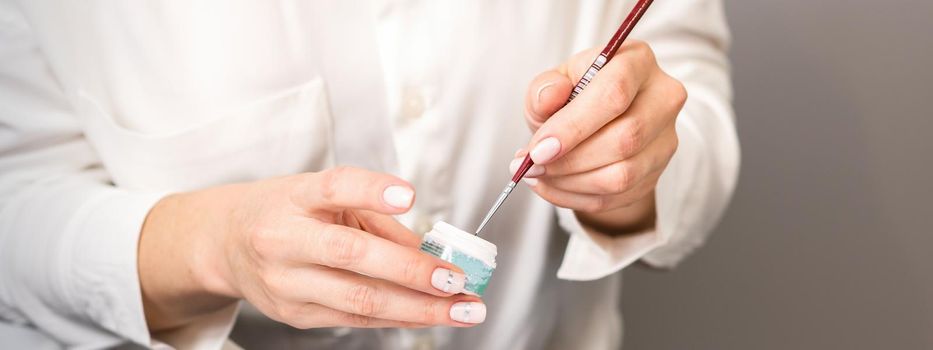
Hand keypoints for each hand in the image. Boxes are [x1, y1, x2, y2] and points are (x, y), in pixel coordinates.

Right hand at [139, 167, 484, 331]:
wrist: (225, 243)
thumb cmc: (285, 212)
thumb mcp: (323, 196)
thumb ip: (376, 216)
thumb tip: (432, 248)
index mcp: (295, 197)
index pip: (335, 187)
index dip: (372, 190)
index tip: (409, 195)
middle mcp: (284, 239)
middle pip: (351, 255)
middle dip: (411, 271)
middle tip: (456, 279)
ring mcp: (286, 282)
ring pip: (359, 300)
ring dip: (418, 309)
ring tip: (461, 309)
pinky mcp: (293, 314)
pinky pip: (355, 319)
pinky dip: (399, 318)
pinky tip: (430, 315)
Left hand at [515, 41, 686, 233]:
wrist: (594, 125)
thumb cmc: (573, 97)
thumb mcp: (552, 84)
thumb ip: (544, 88)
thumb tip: (550, 95)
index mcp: (636, 61)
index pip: (614, 93)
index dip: (574, 126)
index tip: (538, 150)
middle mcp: (662, 97)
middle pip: (625, 138)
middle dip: (570, 160)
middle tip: (532, 165)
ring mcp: (665, 138)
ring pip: (623, 175)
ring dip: (571, 183)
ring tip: (538, 175)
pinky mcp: (657, 172)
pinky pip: (617, 196)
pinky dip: (576, 197)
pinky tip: (553, 186)